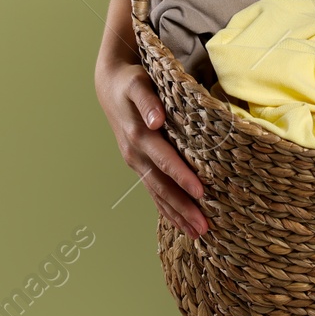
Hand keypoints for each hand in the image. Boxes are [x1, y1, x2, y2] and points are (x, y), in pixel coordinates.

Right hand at [94, 54, 207, 238]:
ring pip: (157, 194)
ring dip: (176, 215)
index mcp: (138, 136)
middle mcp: (136, 154)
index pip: (164, 161)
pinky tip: (180, 222)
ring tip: (197, 234)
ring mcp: (136, 162)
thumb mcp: (138, 84)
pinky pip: (153, 190)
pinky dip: (166, 208)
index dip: (181, 177)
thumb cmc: (131, 81)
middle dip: (182, 208)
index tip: (201, 193)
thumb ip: (148, 100)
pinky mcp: (139, 164)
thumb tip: (156, 120)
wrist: (110, 85)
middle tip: (204, 228)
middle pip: (161, 186)